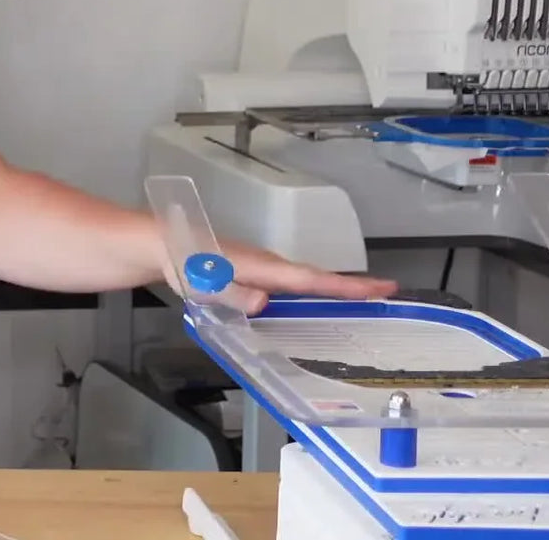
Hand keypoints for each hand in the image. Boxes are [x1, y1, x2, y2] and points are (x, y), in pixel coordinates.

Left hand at [197, 241, 397, 314]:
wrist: (162, 243)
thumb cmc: (183, 261)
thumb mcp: (205, 281)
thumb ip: (233, 293)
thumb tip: (264, 302)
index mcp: (262, 267)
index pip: (311, 280)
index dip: (346, 286)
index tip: (383, 287)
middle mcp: (267, 264)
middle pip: (315, 278)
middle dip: (350, 286)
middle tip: (386, 294)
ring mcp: (259, 266)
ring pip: (301, 280)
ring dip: (331, 289)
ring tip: (362, 298)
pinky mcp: (249, 271)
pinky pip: (285, 283)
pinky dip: (306, 290)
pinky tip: (310, 304)